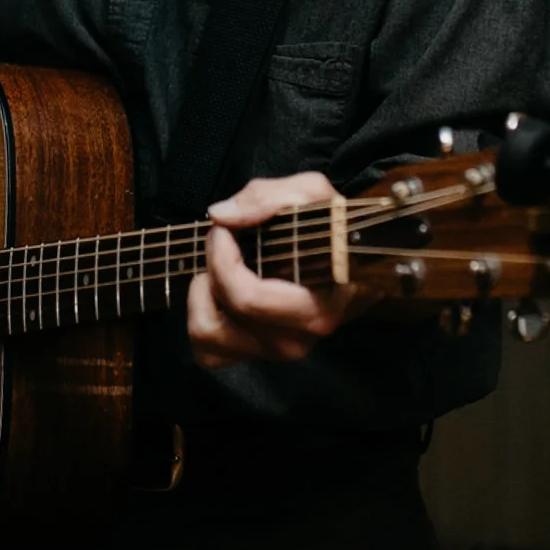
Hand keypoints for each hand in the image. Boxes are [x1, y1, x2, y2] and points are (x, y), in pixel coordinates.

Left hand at [187, 170, 374, 369]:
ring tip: (220, 269)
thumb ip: (269, 198)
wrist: (347, 258)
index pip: (248, 298)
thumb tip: (221, 216)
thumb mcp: (310, 194)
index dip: (222, 257)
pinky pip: (206, 351)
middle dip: (212, 265)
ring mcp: (272, 351)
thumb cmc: (328, 227)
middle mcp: (295, 340)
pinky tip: (217, 292)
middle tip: (222, 239)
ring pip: (206, 336)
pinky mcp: (253, 354)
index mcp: (315, 310)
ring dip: (202, 296)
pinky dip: (202, 318)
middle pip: (224, 312)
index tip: (223, 229)